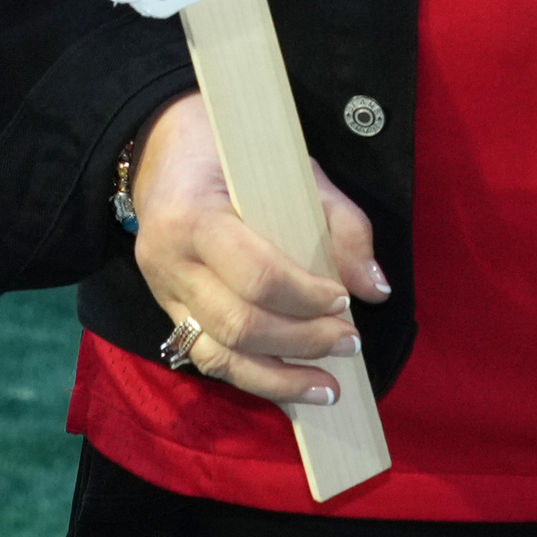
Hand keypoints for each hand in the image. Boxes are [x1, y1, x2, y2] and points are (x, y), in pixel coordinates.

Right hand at [127, 93, 385, 406]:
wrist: (162, 149)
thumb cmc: (233, 154)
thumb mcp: (293, 169)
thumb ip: (341, 224)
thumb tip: (374, 288)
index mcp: (194, 215)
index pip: (255, 275)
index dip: (306, 298)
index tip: (345, 300)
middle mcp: (169, 261)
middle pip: (238, 324)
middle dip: (302, 341)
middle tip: (350, 341)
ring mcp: (163, 292)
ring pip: (218, 356)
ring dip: (280, 379)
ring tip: (329, 387)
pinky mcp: (168, 312)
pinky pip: (209, 358)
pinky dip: (255, 378)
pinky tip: (293, 387)